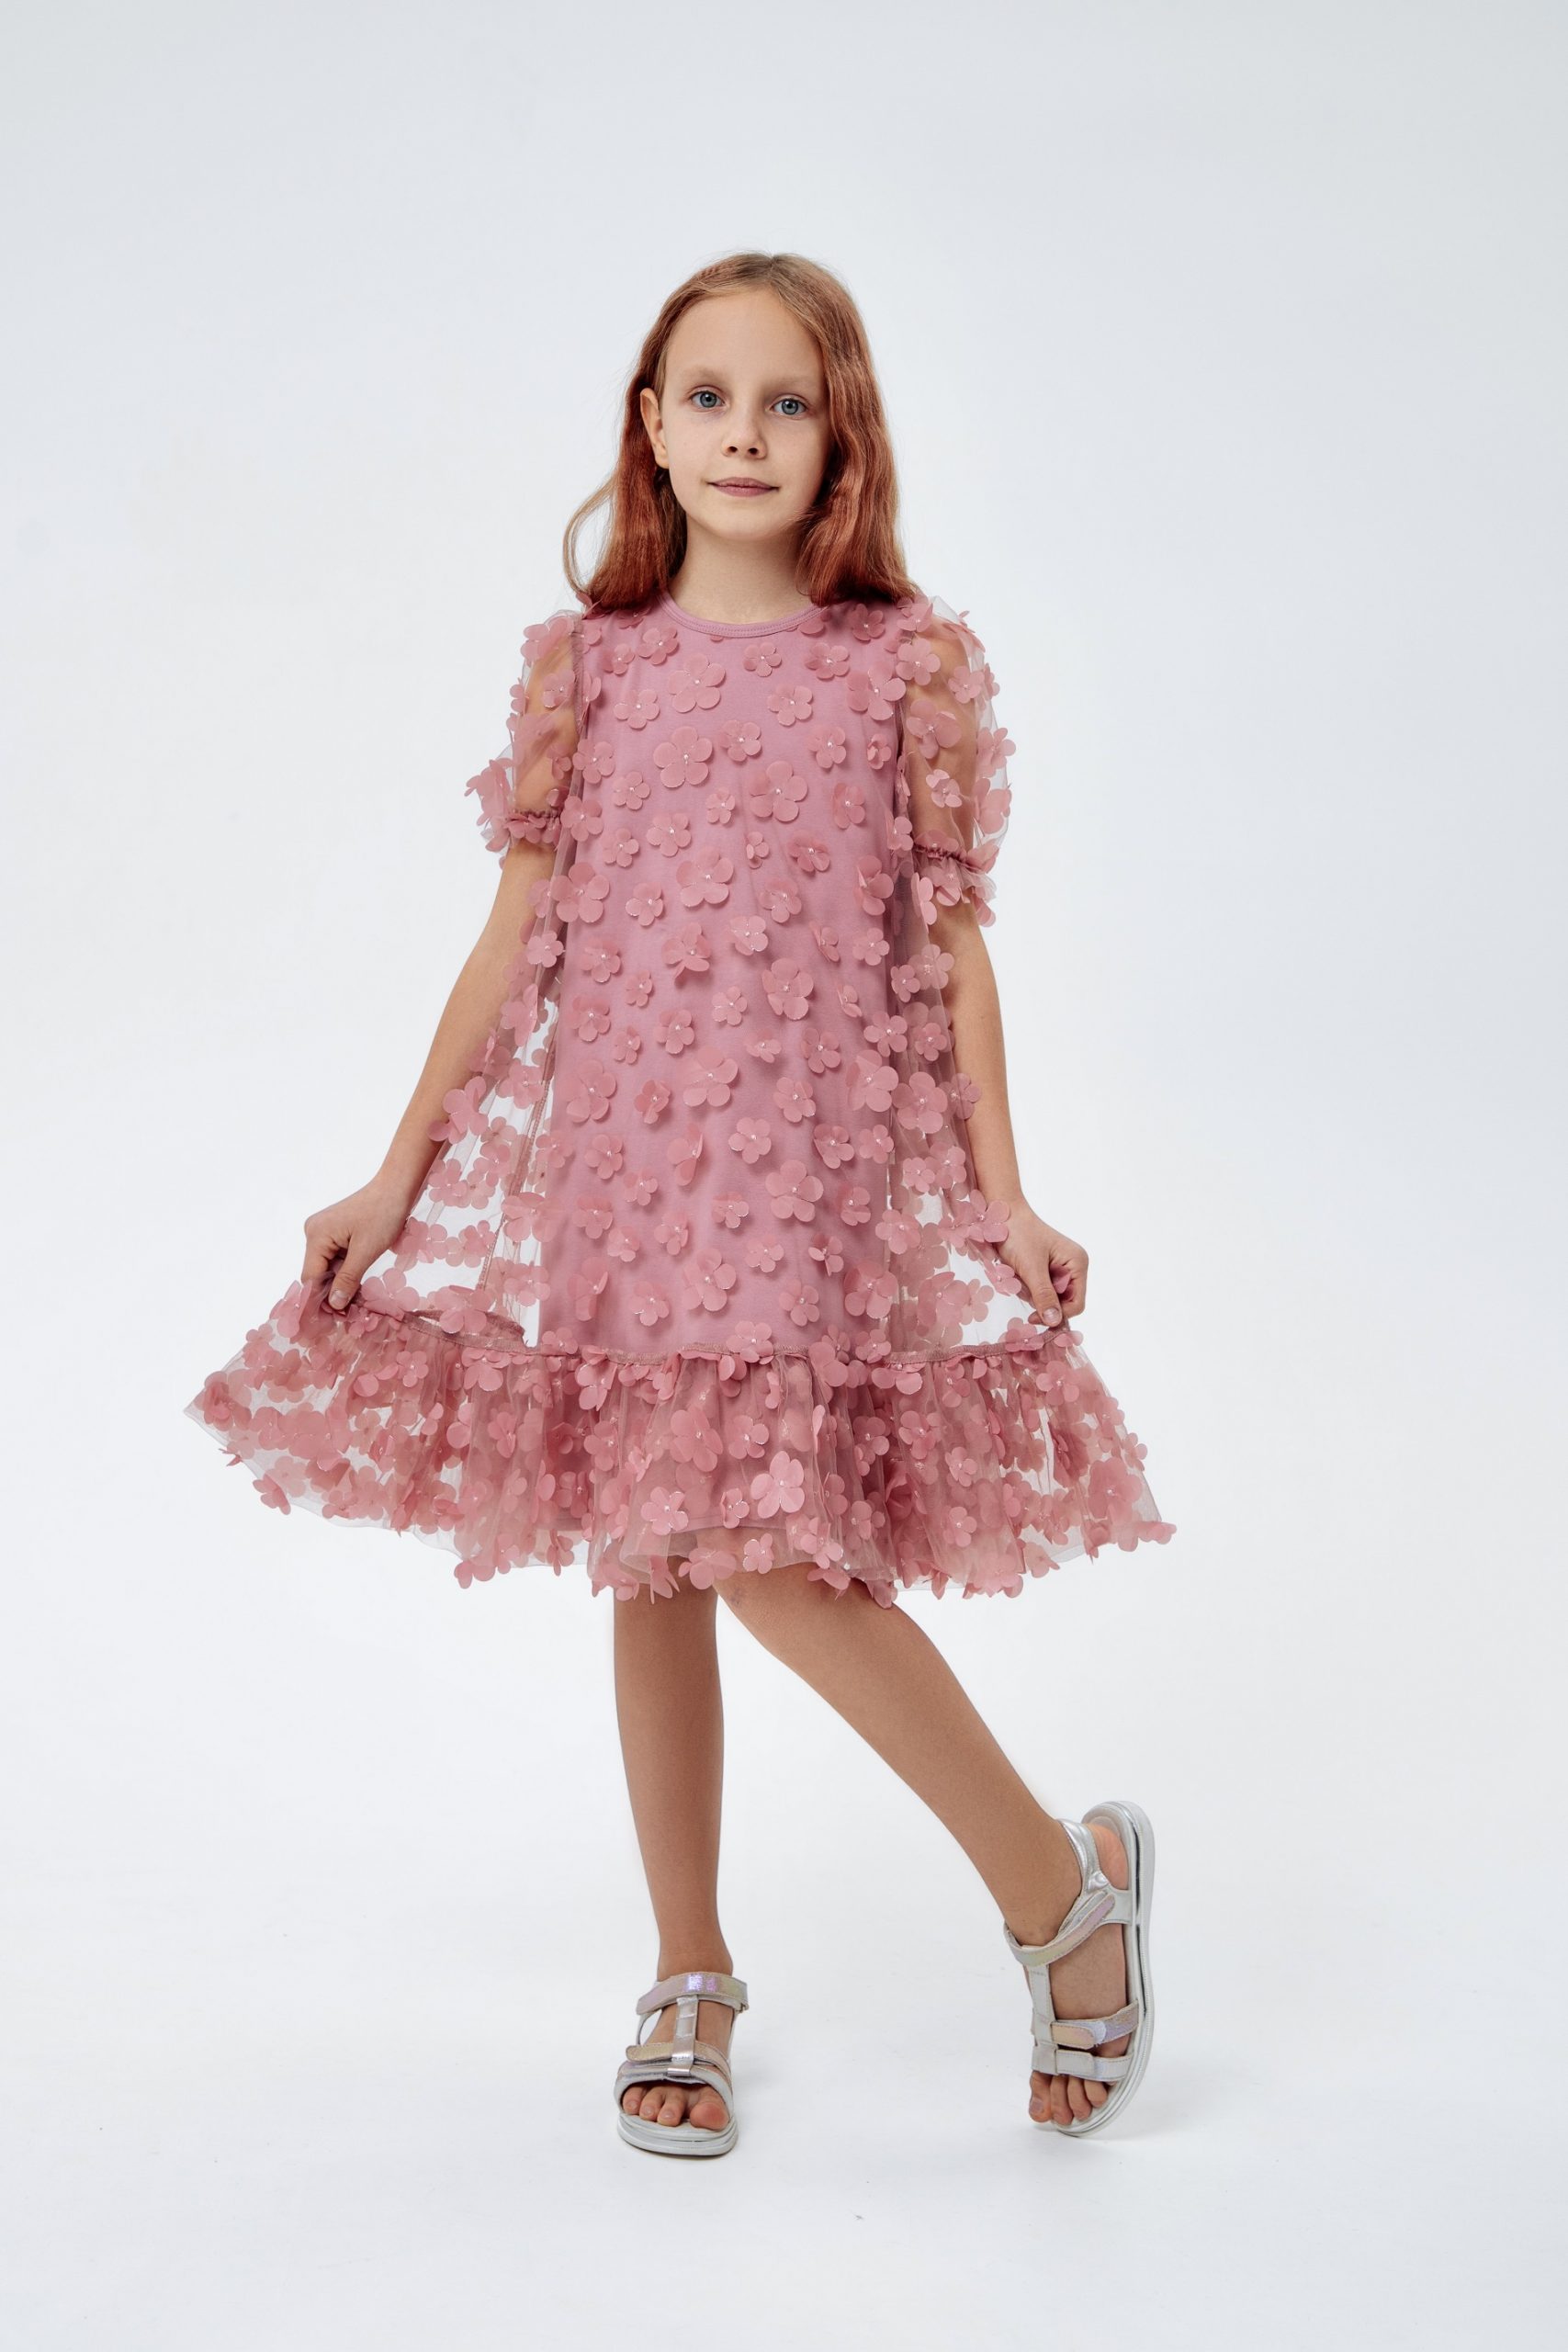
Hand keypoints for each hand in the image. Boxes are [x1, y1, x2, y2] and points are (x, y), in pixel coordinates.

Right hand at [301, 1172, 419, 1311]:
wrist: (396, 1188)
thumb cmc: (383, 1215)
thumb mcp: (366, 1251)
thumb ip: (348, 1279)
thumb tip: (334, 1305)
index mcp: (316, 1236)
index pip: (310, 1278)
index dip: (320, 1300)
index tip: (332, 1321)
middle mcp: (314, 1233)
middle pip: (317, 1274)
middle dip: (332, 1293)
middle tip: (349, 1316)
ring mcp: (323, 1232)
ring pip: (328, 1268)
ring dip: (341, 1284)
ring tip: (355, 1305)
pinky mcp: (335, 1232)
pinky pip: (336, 1259)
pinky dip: (346, 1272)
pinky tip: (356, 1287)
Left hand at [994, 1201, 1088, 1327]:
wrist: (1001, 1214)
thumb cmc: (1018, 1235)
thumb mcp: (1032, 1268)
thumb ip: (1044, 1295)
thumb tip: (1055, 1322)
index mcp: (1078, 1263)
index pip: (1076, 1304)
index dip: (1057, 1314)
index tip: (1033, 1317)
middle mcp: (1073, 1267)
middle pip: (1063, 1302)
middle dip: (1042, 1301)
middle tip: (1023, 1288)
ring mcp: (1060, 1268)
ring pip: (1049, 1298)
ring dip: (1032, 1294)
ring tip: (1019, 1276)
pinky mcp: (1045, 1269)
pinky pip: (1040, 1290)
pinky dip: (1028, 1288)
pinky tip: (1018, 1275)